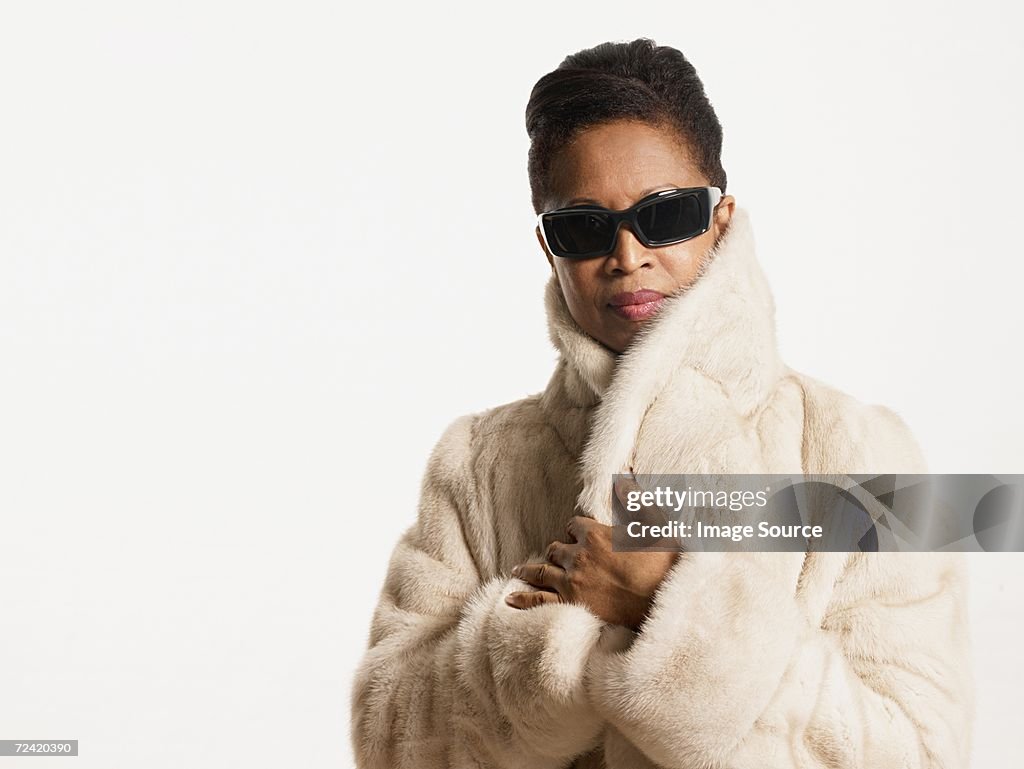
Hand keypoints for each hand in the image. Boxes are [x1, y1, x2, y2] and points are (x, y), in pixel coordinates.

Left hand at [505, 499, 679, 630]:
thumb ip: (636, 502)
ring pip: (542, 571)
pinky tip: (510, 598)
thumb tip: (625, 479)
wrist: (664, 601)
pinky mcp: (571, 605)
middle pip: (556, 548)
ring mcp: (572, 582)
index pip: (574, 525)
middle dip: (557, 549)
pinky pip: (539, 600)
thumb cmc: (663, 564)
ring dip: (530, 569)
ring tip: (519, 569)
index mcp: (595, 535)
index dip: (576, 529)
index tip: (579, 533)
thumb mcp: (654, 526)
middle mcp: (578, 556)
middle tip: (555, 553)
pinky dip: (523, 598)